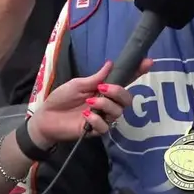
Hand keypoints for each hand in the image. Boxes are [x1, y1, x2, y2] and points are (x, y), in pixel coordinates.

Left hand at [28, 59, 152, 147]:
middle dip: (118, 92)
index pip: (124, 80)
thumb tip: (111, 63)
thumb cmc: (61, 99)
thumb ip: (95, 78)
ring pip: (118, 112)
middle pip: (127, 99)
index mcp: (104, 89)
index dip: (137, 72)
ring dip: (105, 105)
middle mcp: (107, 103)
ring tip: (89, 102)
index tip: (148, 62)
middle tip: (103, 89)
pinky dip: (96, 119)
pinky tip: (85, 116)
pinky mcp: (95, 131)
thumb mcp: (77, 84)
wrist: (45, 118)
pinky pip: (105, 127)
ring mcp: (102, 117)